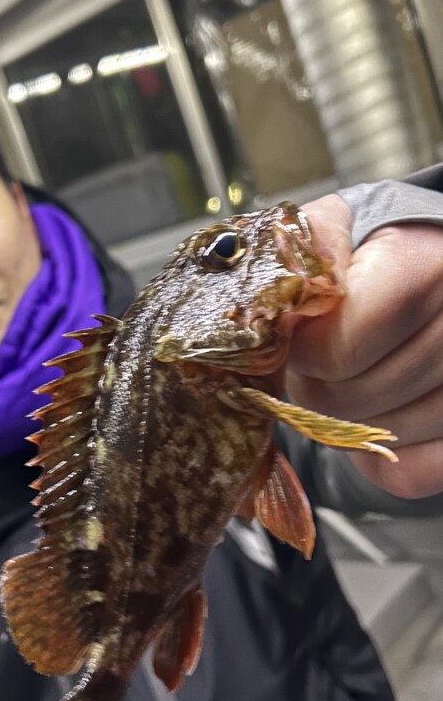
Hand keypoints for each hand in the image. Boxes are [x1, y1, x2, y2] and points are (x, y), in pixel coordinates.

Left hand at [286, 193, 442, 499]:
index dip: (303, 354)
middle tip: (323, 360)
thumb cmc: (372, 255)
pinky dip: (380, 456)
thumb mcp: (334, 227)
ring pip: (379, 439)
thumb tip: (273, 307)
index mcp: (426, 265)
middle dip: (318, 385)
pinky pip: (409, 474)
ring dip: (348, 418)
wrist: (428, 273)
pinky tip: (382, 410)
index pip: (340, 348)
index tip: (295, 340)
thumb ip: (298, 253)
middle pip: (351, 400)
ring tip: (358, 375)